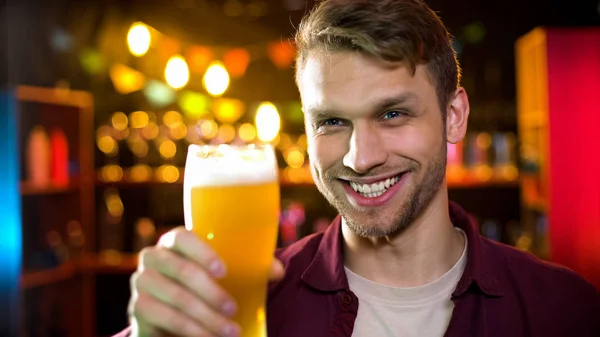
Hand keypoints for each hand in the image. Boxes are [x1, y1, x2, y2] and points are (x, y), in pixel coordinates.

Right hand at [128, 227, 284, 336]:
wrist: (171, 313)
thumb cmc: (203, 285)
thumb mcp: (225, 274)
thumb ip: (250, 267)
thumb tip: (277, 270)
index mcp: (173, 241)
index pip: (182, 237)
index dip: (202, 252)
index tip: (224, 270)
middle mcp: (152, 257)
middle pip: (181, 270)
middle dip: (211, 293)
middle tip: (234, 308)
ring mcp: (141, 282)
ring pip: (175, 298)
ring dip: (206, 317)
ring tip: (230, 331)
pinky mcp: (137, 308)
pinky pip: (164, 318)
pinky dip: (191, 330)